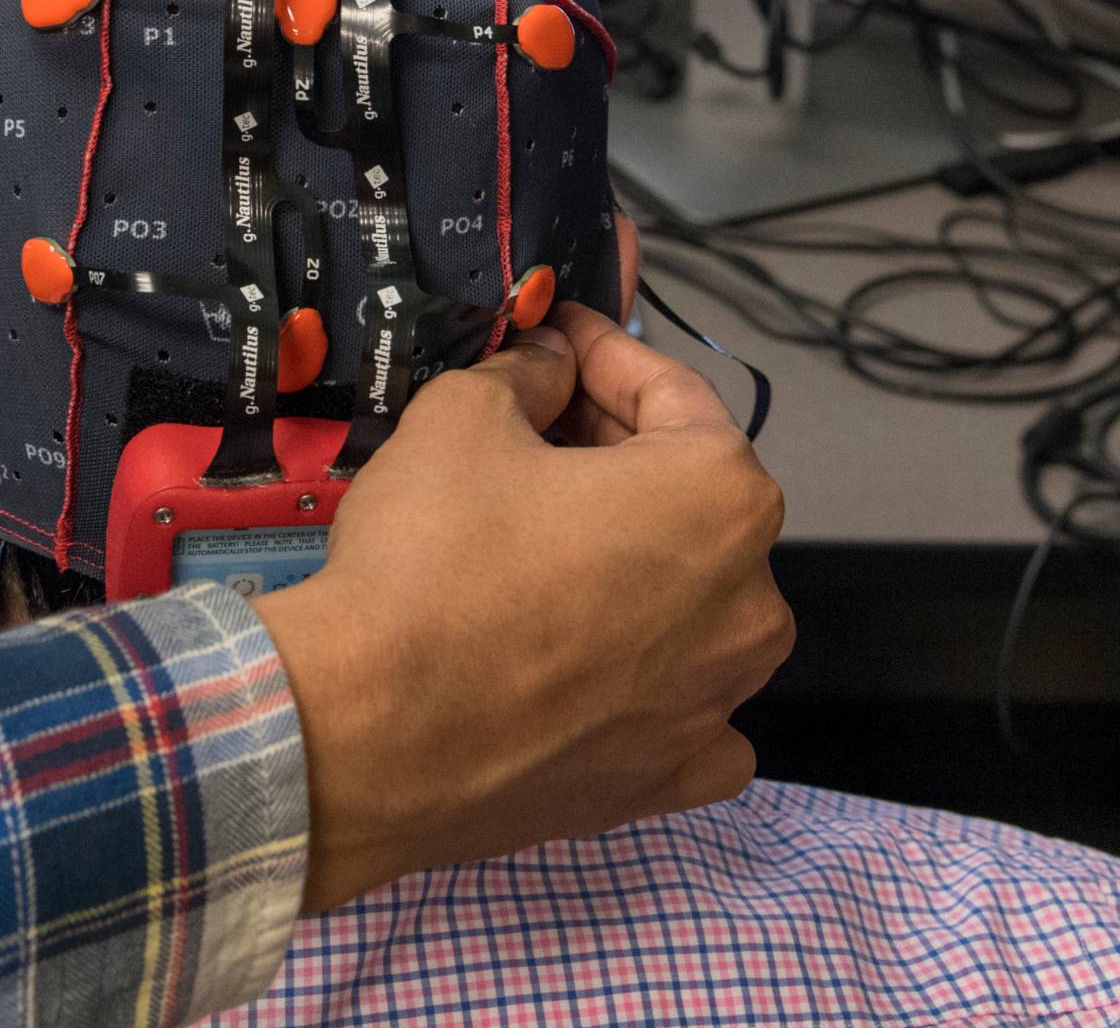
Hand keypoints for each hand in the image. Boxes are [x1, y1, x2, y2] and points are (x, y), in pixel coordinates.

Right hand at [254, 300, 793, 910]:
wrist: (369, 736)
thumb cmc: (430, 561)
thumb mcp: (463, 418)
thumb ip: (529, 372)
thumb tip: (550, 363)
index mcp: (722, 498)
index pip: (673, 394)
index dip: (603, 354)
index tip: (557, 338)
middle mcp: (750, 604)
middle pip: (688, 501)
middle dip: (614, 458)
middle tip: (533, 432)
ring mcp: (719, 703)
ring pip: (691, 606)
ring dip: (631, 565)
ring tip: (541, 546)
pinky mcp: (672, 781)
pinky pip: (683, 714)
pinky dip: (645, 684)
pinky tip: (588, 668)